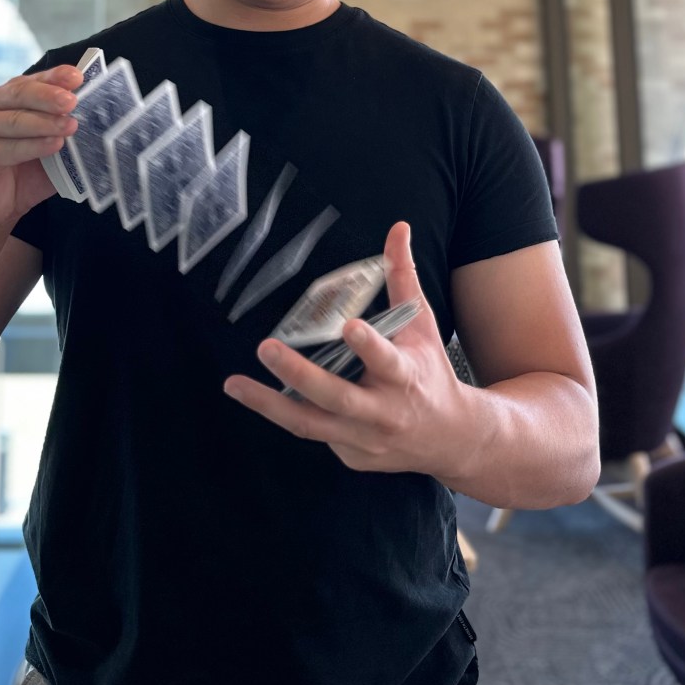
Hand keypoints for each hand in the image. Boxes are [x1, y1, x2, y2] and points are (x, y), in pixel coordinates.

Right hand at [0, 65, 85, 238]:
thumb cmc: (24, 173)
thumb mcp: (50, 146)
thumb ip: (65, 129)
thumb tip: (96, 118)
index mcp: (11, 95)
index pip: (35, 79)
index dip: (56, 76)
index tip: (78, 77)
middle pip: (23, 93)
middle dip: (51, 96)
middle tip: (73, 102)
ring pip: (17, 120)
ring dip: (46, 123)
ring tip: (70, 126)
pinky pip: (9, 147)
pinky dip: (34, 146)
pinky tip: (54, 145)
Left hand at [223, 221, 477, 479]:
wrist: (451, 438)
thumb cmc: (430, 372)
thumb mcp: (422, 324)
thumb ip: (403, 277)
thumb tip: (398, 228)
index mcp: (405, 376)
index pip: (387, 361)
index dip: (368, 346)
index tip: (349, 326)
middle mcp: (384, 412)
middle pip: (336, 397)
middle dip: (299, 375)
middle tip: (266, 348)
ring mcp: (364, 440)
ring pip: (310, 425)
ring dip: (269, 405)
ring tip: (233, 385)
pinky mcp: (350, 456)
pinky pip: (315, 432)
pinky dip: (289, 413)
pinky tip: (265, 396)